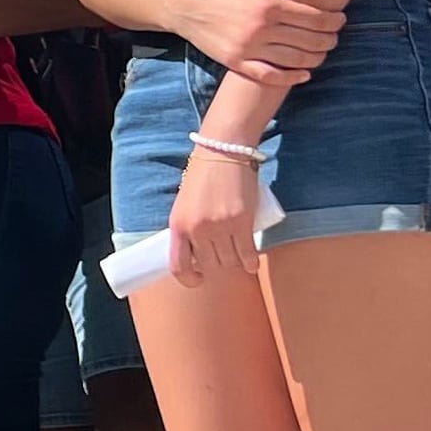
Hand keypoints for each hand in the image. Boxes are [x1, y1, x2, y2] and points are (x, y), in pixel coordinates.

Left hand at [165, 142, 266, 288]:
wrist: (223, 151)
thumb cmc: (203, 176)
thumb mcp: (184, 204)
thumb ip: (188, 227)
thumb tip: (195, 254)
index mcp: (178, 225)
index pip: (178, 265)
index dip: (188, 279)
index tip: (198, 279)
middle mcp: (197, 229)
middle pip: (210, 265)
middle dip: (218, 266)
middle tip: (224, 257)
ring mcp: (220, 227)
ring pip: (230, 261)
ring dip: (236, 263)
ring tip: (239, 256)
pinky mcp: (242, 222)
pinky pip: (248, 254)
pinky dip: (251, 263)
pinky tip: (252, 263)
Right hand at [169, 0, 338, 85]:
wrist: (189, 8)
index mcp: (268, 5)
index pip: (314, 17)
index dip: (333, 21)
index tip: (340, 20)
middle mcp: (260, 28)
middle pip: (309, 40)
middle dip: (329, 40)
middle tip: (334, 37)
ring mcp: (249, 48)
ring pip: (295, 59)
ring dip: (317, 58)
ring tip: (322, 52)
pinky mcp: (238, 63)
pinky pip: (271, 76)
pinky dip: (291, 78)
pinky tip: (304, 74)